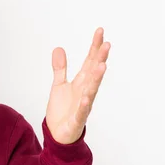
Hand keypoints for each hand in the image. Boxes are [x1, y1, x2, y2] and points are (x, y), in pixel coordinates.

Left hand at [45, 27, 110, 143]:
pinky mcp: (77, 119)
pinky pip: (81, 111)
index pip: (90, 61)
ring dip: (96, 79)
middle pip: (93, 73)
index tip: (99, 31)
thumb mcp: (58, 85)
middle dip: (99, 59)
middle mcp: (85, 91)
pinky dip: (84, 104)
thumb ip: (60, 68)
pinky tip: (86, 97)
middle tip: (106, 44)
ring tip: (101, 66)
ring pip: (91, 90)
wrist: (58, 133)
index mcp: (81, 82)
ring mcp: (83, 105)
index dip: (94, 47)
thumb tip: (58, 48)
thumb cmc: (62, 110)